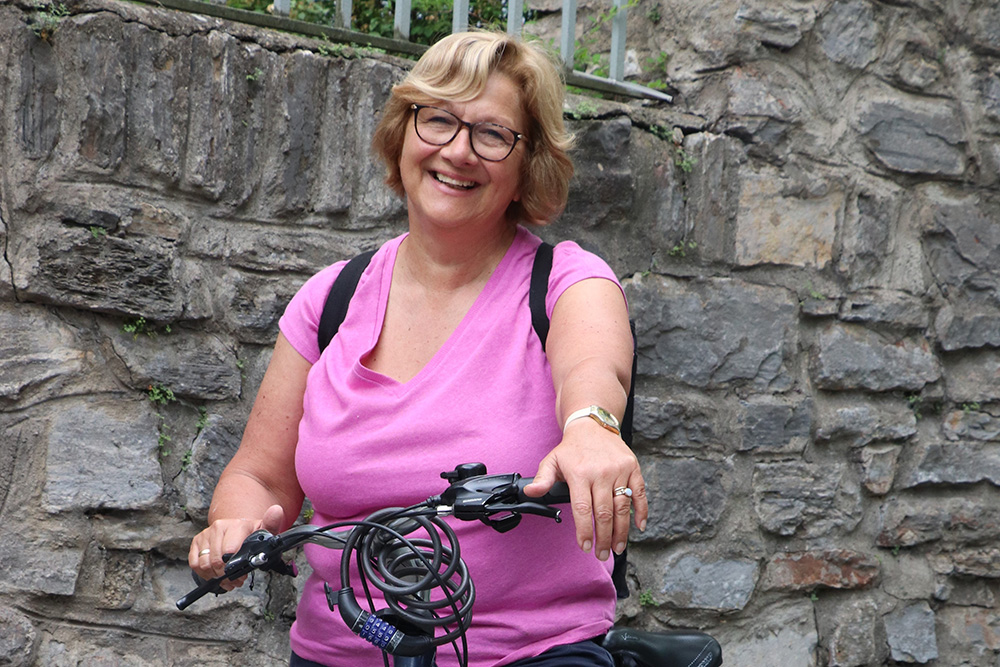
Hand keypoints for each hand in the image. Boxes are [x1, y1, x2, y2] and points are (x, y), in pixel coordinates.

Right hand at [188, 504, 284, 589]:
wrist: (237, 529)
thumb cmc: (251, 535)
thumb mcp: (264, 532)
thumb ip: (272, 524)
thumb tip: (276, 511)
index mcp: (235, 525)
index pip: (229, 551)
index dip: (234, 567)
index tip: (242, 574)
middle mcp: (218, 527)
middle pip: (216, 561)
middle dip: (226, 575)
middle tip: (236, 580)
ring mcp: (206, 534)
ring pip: (205, 564)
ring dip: (215, 577)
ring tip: (227, 579)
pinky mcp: (196, 542)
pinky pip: (195, 564)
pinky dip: (205, 574)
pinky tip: (215, 575)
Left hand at [523, 420, 646, 560]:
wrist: (592, 425)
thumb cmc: (571, 448)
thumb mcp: (552, 460)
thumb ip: (542, 479)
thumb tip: (530, 493)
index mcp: (579, 473)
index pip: (582, 508)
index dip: (584, 530)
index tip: (585, 547)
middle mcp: (600, 473)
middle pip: (604, 512)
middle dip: (603, 537)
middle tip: (602, 554)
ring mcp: (619, 470)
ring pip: (622, 507)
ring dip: (621, 531)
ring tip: (617, 547)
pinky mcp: (633, 468)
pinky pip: (639, 493)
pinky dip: (642, 511)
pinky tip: (640, 527)